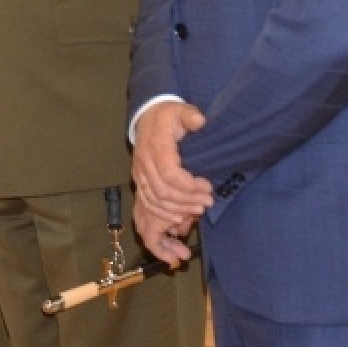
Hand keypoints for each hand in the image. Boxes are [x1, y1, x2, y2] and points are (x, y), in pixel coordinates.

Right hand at [130, 102, 212, 264]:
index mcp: (154, 148)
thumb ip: (189, 115)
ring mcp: (139, 178)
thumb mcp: (179, 109)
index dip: (189, 187)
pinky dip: (158, 228)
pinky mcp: (140, 187)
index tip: (208, 190)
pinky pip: (143, 213)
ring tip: (196, 217)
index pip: (169, 174)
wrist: (146, 118)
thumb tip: (200, 120)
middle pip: (162, 193)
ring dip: (175, 216)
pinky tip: (175, 237)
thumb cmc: (166, 116)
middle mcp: (143, 166)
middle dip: (186, 203)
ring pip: (152, 206)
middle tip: (207, 205)